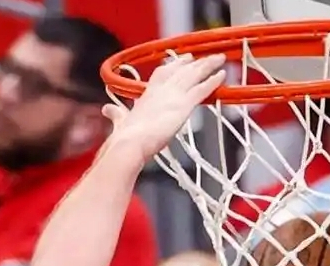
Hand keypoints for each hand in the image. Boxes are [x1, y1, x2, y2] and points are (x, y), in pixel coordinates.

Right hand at [103, 53, 226, 161]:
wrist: (129, 144)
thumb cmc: (124, 137)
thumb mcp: (120, 122)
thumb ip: (116, 115)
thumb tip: (107, 110)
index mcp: (146, 94)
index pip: (162, 74)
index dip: (173, 66)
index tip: (181, 60)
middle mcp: (160, 91)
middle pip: (180, 70)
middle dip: (193, 62)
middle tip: (203, 56)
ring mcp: (172, 96)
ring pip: (193, 75)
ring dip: (207, 66)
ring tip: (219, 58)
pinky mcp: (182, 106)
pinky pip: (201, 89)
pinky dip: (212, 81)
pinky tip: (222, 75)